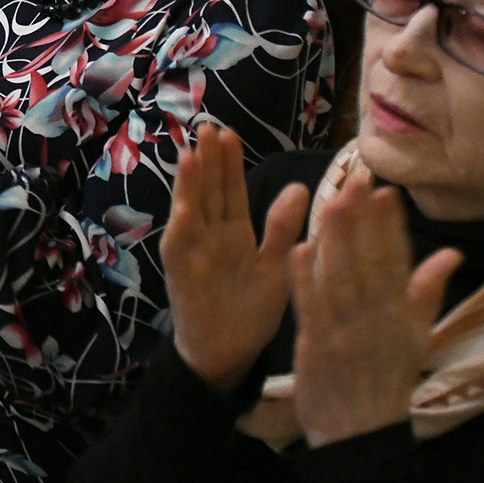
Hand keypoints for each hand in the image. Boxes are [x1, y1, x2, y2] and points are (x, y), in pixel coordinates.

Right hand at [161, 124, 307, 391]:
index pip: (230, 190)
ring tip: (191, 151)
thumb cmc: (251, 312)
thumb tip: (301, 188)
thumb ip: (282, 228)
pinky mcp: (183, 274)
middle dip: (207, 161)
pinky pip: (182, 244)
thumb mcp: (277, 266)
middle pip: (208, 192)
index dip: (229, 163)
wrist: (229, 355)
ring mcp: (194, 253)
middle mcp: (210, 237)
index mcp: (234, 234)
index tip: (230, 134)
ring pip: (191, 209)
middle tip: (208, 128)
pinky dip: (182, 221)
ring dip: (189, 181)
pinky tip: (184, 202)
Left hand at [287, 178, 460, 447]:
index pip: (397, 262)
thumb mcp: (417, 339)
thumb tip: (452, 253)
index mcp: (400, 316)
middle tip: (355, 179)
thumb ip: (428, 293)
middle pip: (369, 263)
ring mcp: (346, 334)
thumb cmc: (386, 382)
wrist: (360, 437)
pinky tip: (299, 249)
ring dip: (335, 240)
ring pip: (340, 279)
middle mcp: (376, 321)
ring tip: (329, 200)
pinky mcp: (316, 347)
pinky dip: (305, 279)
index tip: (385, 191)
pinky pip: (310, 308)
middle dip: (362, 221)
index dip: (391, 226)